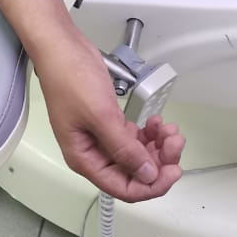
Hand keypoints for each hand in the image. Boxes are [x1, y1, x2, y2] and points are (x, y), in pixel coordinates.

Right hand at [36, 42, 184, 201]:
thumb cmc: (72, 80)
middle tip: (174, 140)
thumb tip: (147, 176)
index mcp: (85, 159)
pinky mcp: (109, 122)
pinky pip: (133, 137)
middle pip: (133, 173)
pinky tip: (156, 122)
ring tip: (168, 128)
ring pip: (137, 155)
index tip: (174, 169)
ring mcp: (102, 137)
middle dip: (158, 160)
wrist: (62, 48)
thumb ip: (124, 149)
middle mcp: (94, 153)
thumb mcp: (100, 116)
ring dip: (157, 146)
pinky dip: (148, 133)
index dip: (151, 185)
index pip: (123, 188)